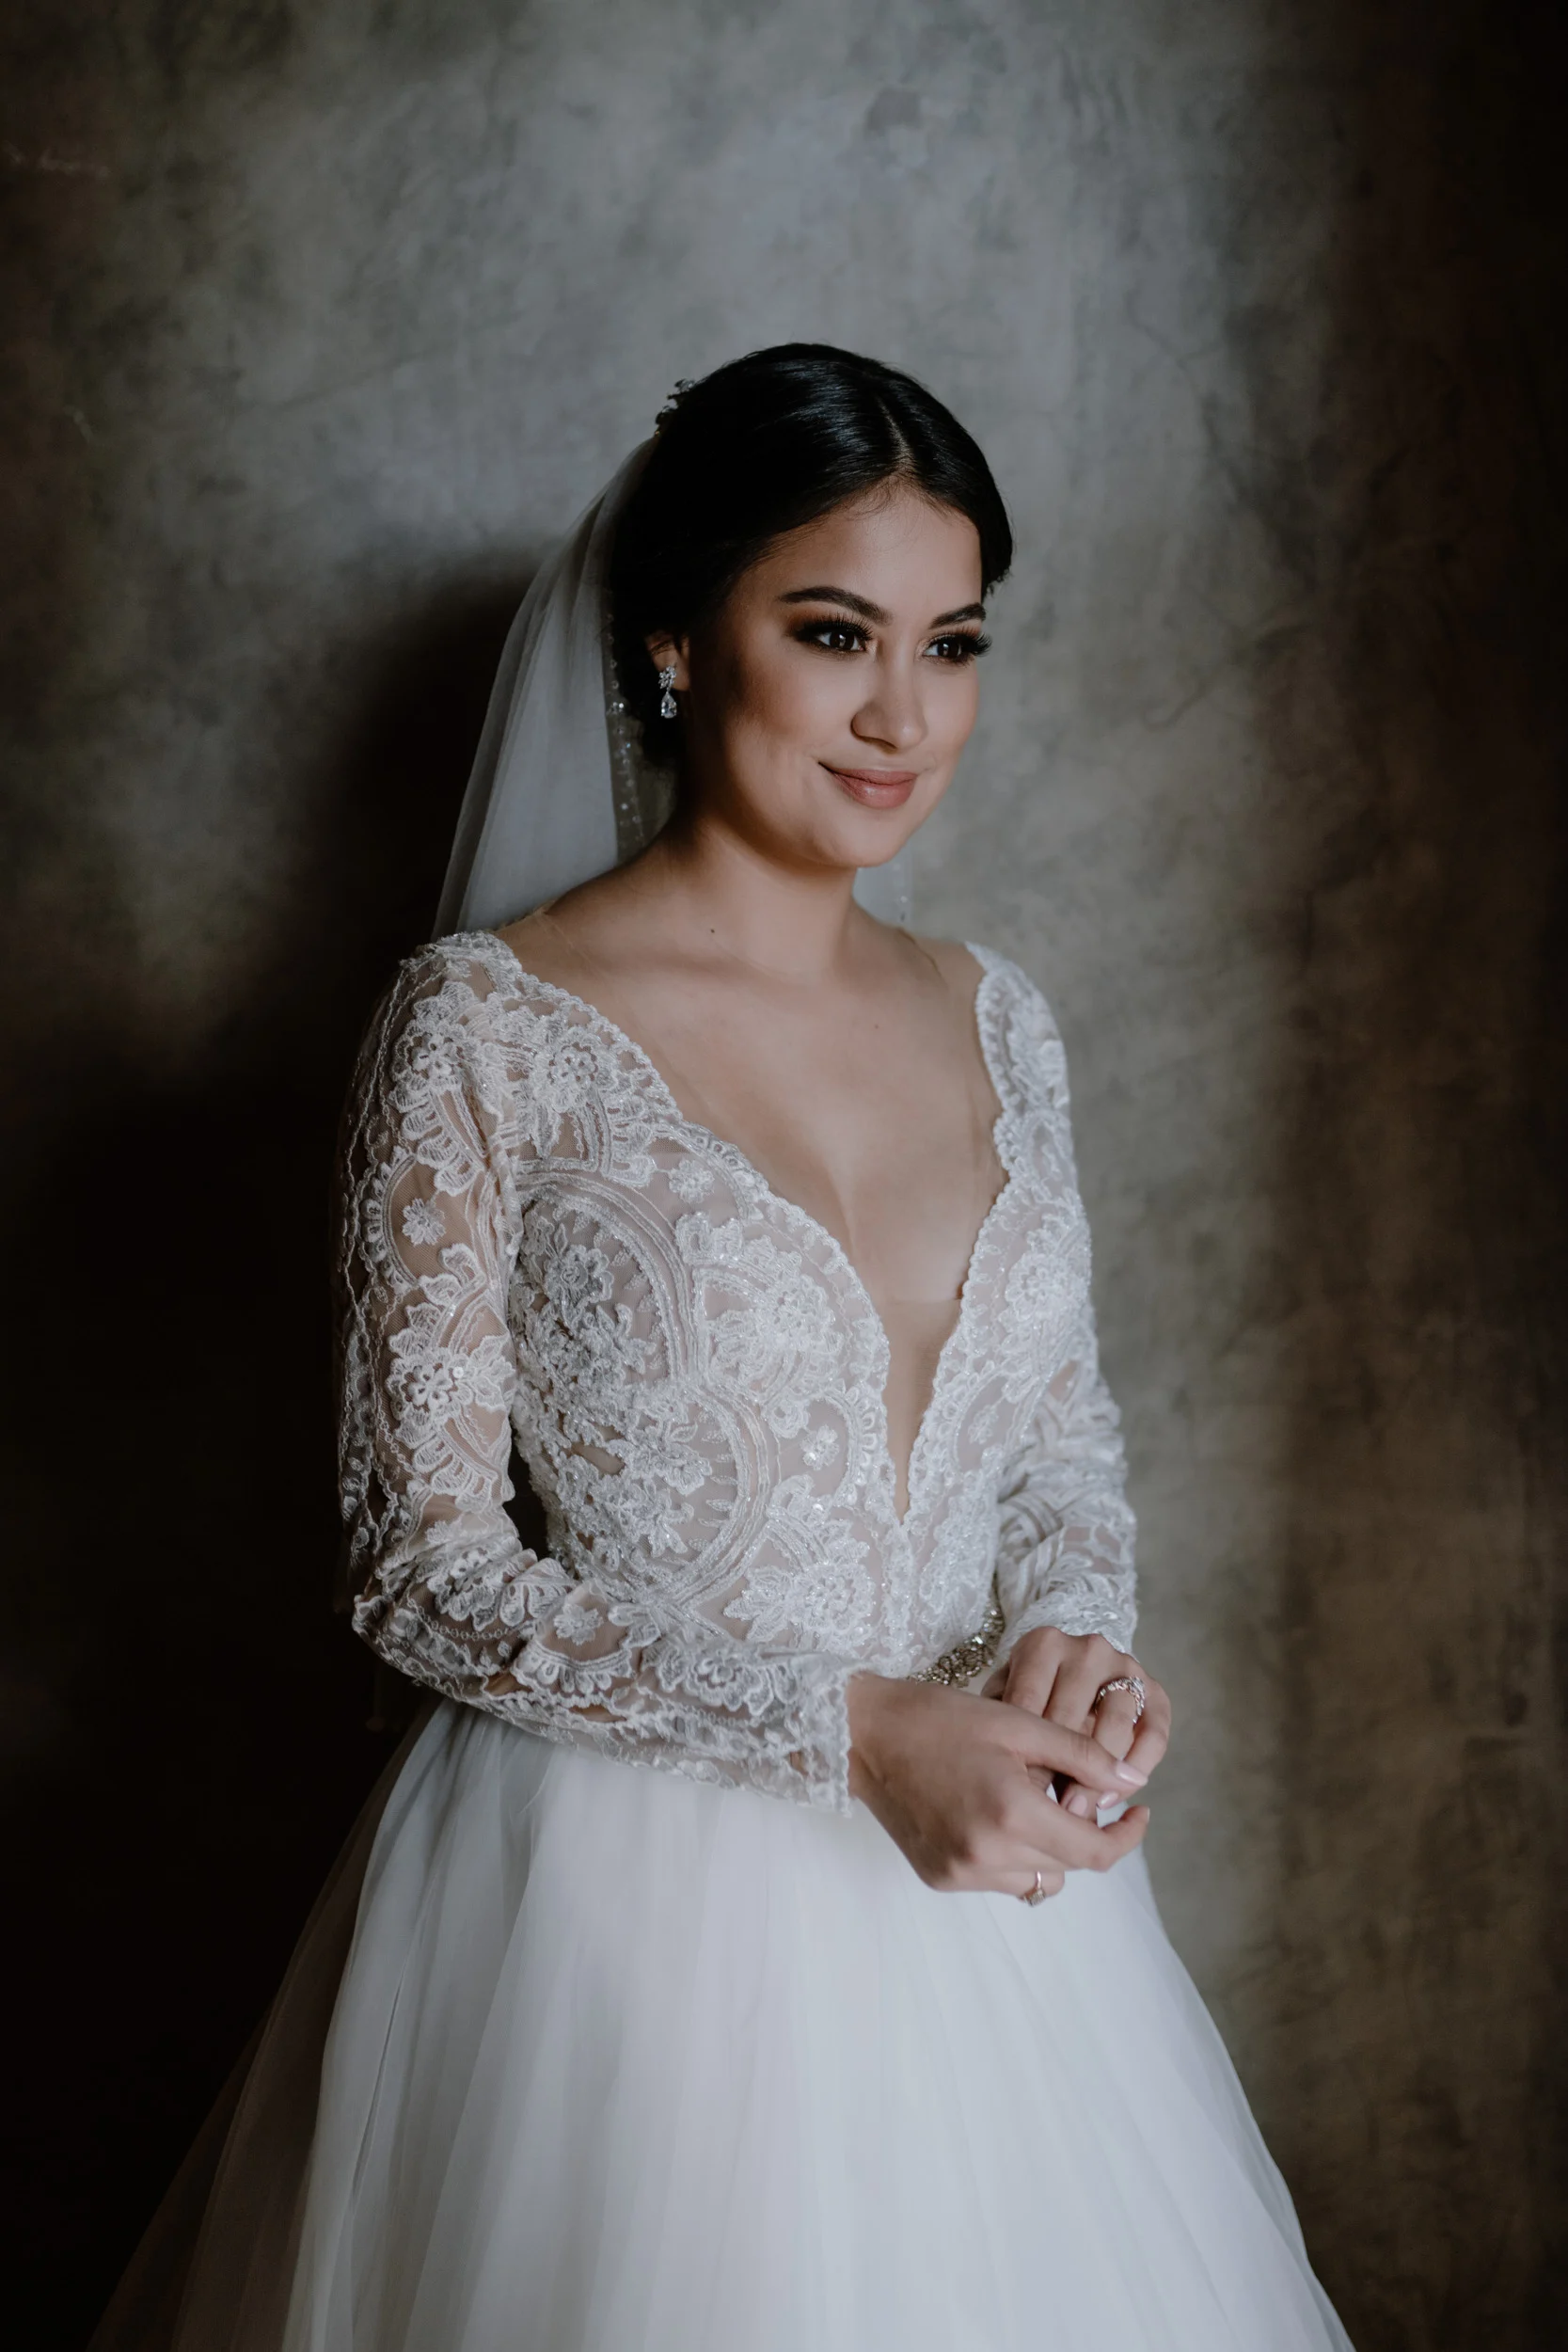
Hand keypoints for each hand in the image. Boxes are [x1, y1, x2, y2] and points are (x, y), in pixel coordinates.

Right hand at [846, 1672, 1148, 1897]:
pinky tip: (998, 1814)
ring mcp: (961, 1873)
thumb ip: (1082, 1754)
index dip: (1126, 1837)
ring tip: (1034, 1801)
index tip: (1139, 1811)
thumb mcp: (1019, 1722)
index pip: (1093, 1852)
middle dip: (1084, 1834)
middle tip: (1080, 1792)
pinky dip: (1013, 1854)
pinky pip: (1000, 1879)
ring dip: (1049, 1848)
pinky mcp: (941, 1878)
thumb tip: (1133, 1781)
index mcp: (1011, 1812)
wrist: (864, 1734)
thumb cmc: (941, 1718)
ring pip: (1037, 1878)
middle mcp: (987, 1855)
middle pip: (1068, 1867)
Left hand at [983, 1629, 1170, 1820]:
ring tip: (1079, 1810)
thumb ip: (1009, 1733)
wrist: (1069, 1679)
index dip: (1025, 1750)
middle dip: (1061, 1770)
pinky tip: (1111, 1796)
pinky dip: (1135, 1770)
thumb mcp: (1008, 1706)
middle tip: (1049, 1811)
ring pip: (1116, 1724)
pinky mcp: (1155, 1692)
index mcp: (1043, 1645)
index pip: (1030, 1701)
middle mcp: (1087, 1648)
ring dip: (1099, 1773)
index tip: (1020, 1793)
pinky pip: (1153, 1735)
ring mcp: (1125, 1666)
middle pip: (1073, 1715)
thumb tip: (1019, 1790)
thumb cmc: (1029, 1700)